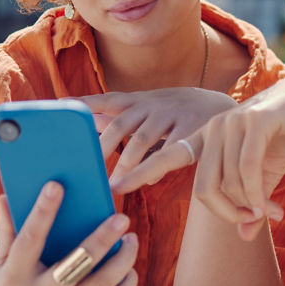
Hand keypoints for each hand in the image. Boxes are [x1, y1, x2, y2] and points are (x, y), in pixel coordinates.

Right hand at [0, 181, 139, 285]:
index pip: (28, 240)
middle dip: (101, 240)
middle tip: (122, 217)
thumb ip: (6, 232)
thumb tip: (6, 195)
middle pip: (75, 265)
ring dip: (122, 260)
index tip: (57, 185)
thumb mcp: (1, 267)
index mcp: (15, 277)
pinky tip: (131, 267)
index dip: (42, 212)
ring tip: (132, 238)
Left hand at [79, 88, 235, 180]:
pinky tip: (148, 181)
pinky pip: (170, 149)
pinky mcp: (194, 128)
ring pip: (143, 139)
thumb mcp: (149, 107)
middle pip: (121, 123)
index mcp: (140, 101)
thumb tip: (87, 120)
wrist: (222, 107)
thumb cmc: (176, 113)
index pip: (109, 100)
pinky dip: (157, 166)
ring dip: (126, 163)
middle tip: (87, 169)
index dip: (86, 103)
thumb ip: (120, 114)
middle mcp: (154, 104)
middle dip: (103, 147)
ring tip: (114, 185)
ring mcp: (174, 114)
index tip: (62, 108)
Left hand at [110, 73, 284, 235]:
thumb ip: (250, 203)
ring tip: (270, 214)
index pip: (166, 157)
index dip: (140, 170)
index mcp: (206, 136)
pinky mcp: (256, 122)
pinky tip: (268, 208)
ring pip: (227, 184)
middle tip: (251, 222)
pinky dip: (257, 197)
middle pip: (203, 189)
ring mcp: (232, 123)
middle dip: (227, 214)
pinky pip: (247, 172)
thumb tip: (243, 236)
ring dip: (250, 207)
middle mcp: (213, 128)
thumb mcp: (264, 177)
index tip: (116, 188)